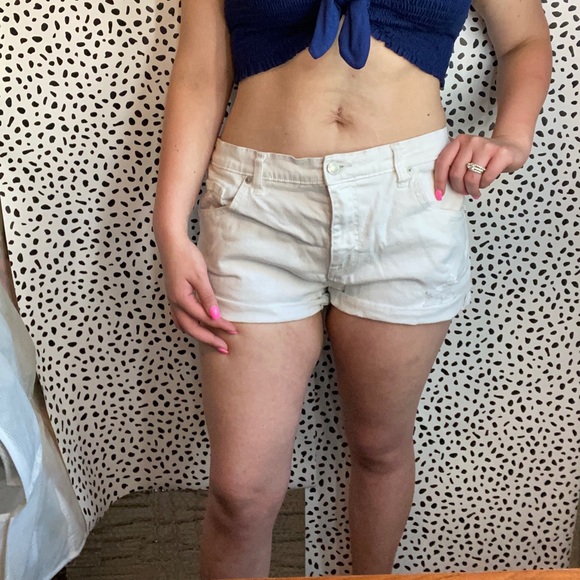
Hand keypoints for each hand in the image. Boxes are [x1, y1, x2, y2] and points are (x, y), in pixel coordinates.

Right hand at [157, 234, 236, 353]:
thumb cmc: (186, 257)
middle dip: (209, 339)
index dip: (220, 326)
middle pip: (192, 329)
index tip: (233, 331)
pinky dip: (191, 326)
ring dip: (199, 335)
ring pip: (184, 325)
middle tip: (224, 348)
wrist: (171, 243)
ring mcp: (172, 301)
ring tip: (213, 342)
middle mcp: (175, 303)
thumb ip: (207, 297)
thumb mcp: (200, 276)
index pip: (204, 318)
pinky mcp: (174, 297)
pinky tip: (199, 327)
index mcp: (181, 299)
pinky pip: (181, 318)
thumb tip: (215, 316)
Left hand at [434, 134, 529, 199]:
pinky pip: (486, 178)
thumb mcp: (466, 157)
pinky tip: (485, 183)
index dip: (439, 181)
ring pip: (471, 178)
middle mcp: (471, 141)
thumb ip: (453, 166)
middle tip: (464, 191)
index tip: (439, 194)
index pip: (443, 162)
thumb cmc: (485, 157)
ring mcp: (487, 146)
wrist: (511, 146)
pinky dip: (484, 185)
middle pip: (456, 173)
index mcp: (459, 141)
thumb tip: (440, 188)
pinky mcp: (501, 153)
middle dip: (459, 188)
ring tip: (475, 190)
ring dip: (472, 189)